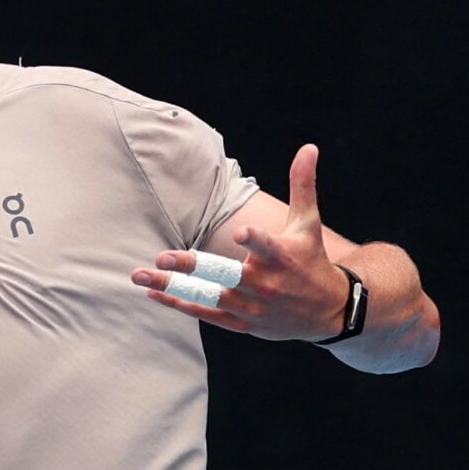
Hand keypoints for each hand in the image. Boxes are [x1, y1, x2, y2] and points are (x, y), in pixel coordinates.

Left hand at [131, 143, 346, 340]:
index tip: (239, 232)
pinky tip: (153, 292)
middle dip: (192, 266)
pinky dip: (179, 303)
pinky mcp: (241, 322)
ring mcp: (251, 305)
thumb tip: (308, 147)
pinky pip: (206, 313)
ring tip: (140, 275)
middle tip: (163, 257)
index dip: (253, 240)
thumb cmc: (312, 260)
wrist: (328, 311)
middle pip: (225, 274)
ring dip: (172, 287)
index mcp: (281, 256)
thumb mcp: (308, 223)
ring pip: (207, 295)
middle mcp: (265, 283)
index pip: (266, 245)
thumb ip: (302, 185)